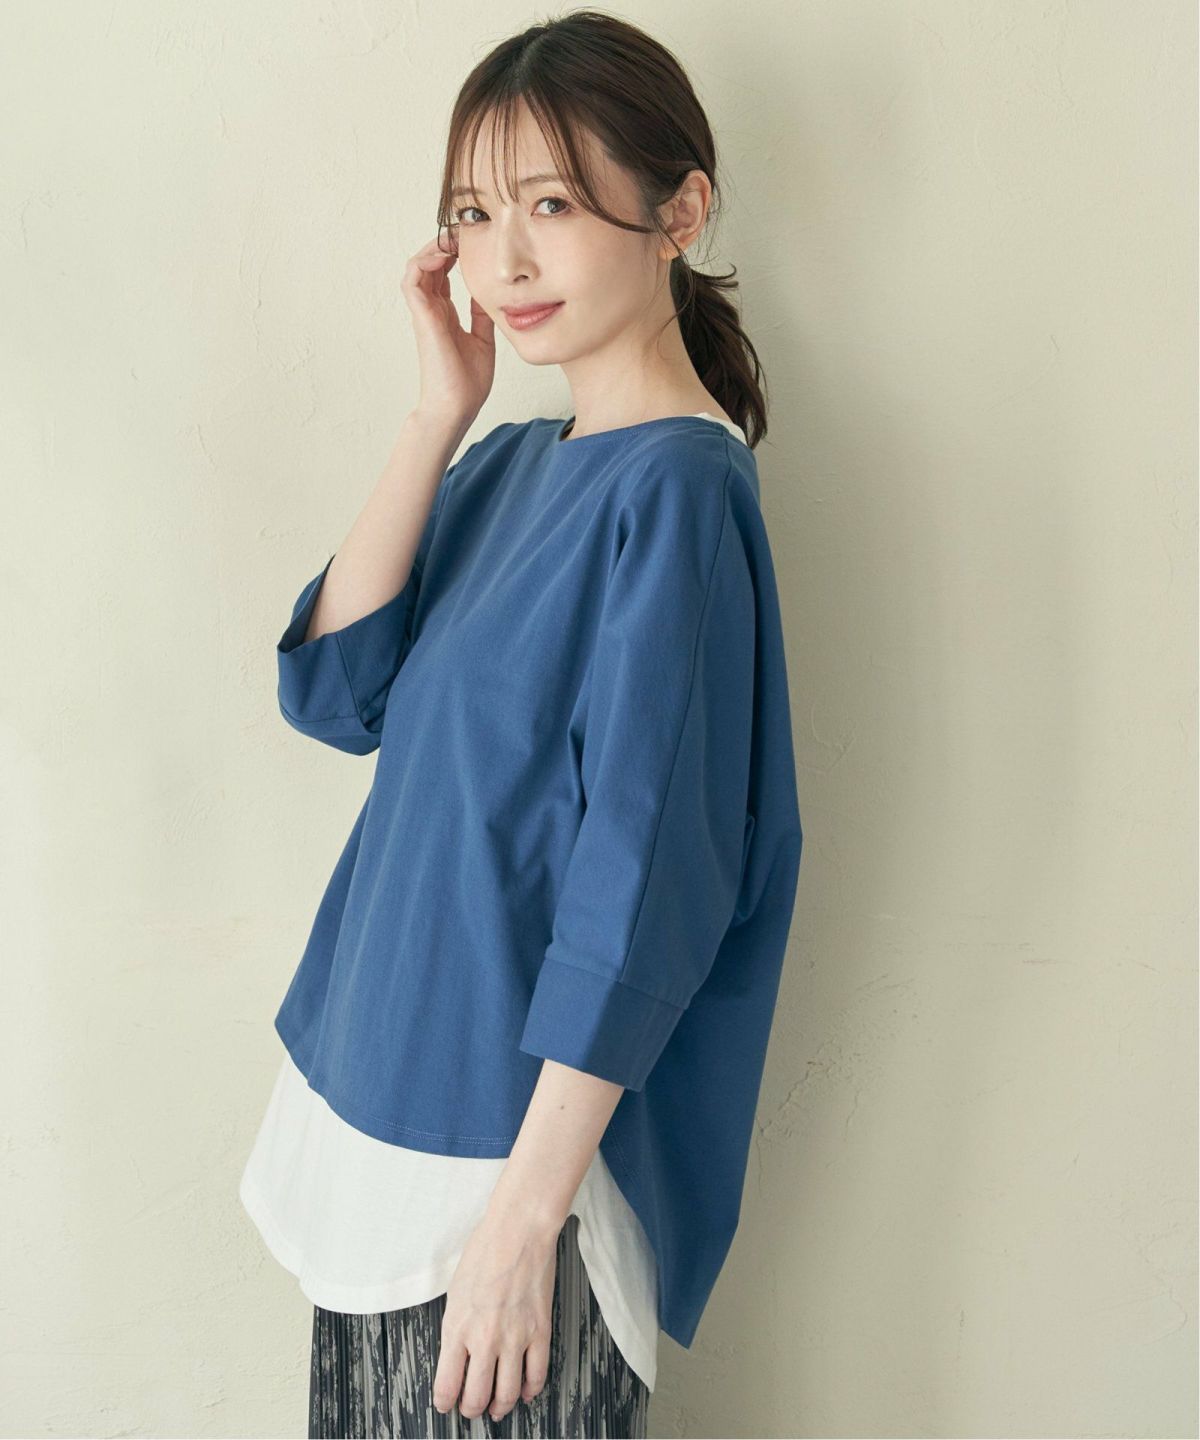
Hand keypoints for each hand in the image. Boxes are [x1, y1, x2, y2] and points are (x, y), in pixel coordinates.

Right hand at [402, 231, 495, 428]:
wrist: (458, 407)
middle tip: (462, 228)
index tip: (471, 240)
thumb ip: (482, 316)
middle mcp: (432, 310)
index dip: (453, 252)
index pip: (443, 273)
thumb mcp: (484, 340)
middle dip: (443, 242)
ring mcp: (425, 313)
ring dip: (432, 247)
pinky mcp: (422, 317)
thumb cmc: (467, 383)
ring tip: (452, 236)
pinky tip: (443, 254)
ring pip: (418, 266)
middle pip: (429, 264)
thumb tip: (491, 294)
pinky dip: (424, 261)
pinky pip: (413, 279)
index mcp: (446, 314)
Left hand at [432, 1206, 558, 1422]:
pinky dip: (531, 1391)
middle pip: (476, 1397)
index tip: (446, 1404)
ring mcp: (514, 1338)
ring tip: (497, 1409)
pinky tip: (526, 1392)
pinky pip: (537, 1375)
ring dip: (500, 1408)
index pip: (447, 1386)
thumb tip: (456, 1356)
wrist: (519, 1230)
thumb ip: (455, 1328)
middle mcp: (484, 1340)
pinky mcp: (539, 1331)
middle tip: (471, 1409)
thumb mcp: (455, 1292)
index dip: (445, 1403)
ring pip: (507, 1394)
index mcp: (457, 1329)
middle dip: (471, 1410)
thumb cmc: (485, 1252)